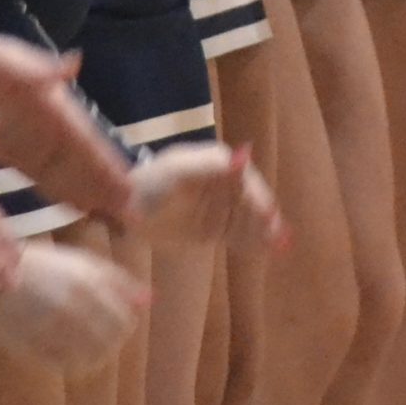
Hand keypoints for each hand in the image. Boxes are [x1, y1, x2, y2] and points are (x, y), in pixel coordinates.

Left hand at [0, 25, 133, 222]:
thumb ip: (34, 66)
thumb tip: (76, 61)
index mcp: (50, 103)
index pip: (85, 138)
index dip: (107, 163)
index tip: (130, 186)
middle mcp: (49, 125)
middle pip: (85, 162)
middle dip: (109, 186)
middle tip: (136, 216)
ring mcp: (35, 142)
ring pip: (70, 174)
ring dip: (94, 194)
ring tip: (118, 220)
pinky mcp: (16, 154)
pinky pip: (45, 178)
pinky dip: (65, 194)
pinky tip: (81, 211)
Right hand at [0, 239, 145, 372]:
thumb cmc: (44, 266)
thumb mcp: (83, 263)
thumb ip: (118, 280)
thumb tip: (149, 300)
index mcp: (88, 285)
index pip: (124, 321)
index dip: (124, 326)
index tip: (114, 322)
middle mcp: (74, 308)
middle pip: (111, 342)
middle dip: (111, 342)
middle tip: (98, 335)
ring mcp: (54, 330)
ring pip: (92, 359)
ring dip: (95, 356)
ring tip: (85, 346)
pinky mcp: (36, 347)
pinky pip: (67, 368)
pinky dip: (74, 365)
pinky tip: (68, 354)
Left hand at [124, 143, 285, 249]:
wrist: (126, 211)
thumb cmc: (148, 185)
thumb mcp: (176, 173)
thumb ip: (209, 168)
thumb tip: (243, 154)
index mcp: (215, 161)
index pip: (243, 177)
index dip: (256, 194)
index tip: (268, 213)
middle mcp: (224, 181)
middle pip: (250, 199)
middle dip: (263, 216)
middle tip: (278, 235)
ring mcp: (222, 206)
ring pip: (248, 218)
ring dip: (263, 230)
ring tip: (279, 245)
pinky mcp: (218, 227)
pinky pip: (239, 235)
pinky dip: (253, 242)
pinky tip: (268, 250)